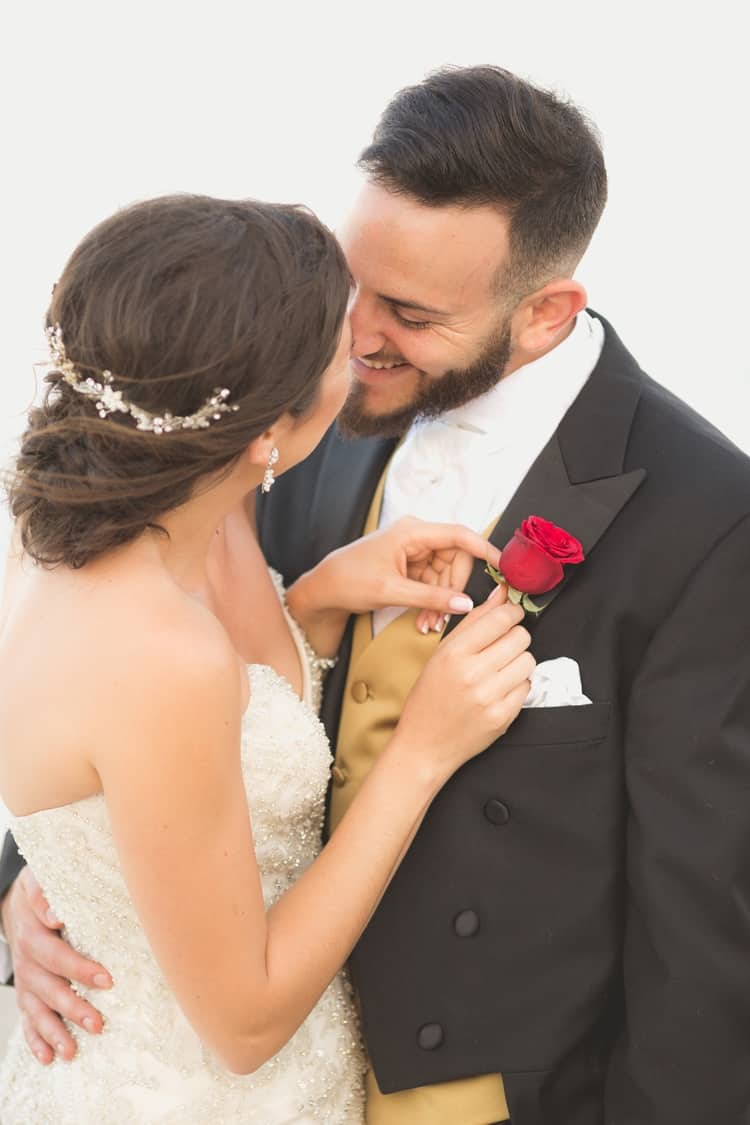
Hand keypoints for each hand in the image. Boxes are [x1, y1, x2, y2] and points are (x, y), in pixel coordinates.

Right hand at [1, 866, 111, 1063]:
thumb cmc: (37, 892)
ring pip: (38, 1010)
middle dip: (73, 1008)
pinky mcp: (25, 993)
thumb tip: (57, 916)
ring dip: (55, 1032)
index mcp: (32, 935)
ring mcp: (24, 981)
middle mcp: (26, 962)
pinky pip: (27, 1020)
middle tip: (98, 1024)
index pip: (57, 954)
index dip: (80, 969)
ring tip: (72, 1052)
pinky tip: (48, 1058)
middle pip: (49, 989)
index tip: (107, 980)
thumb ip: (45, 894)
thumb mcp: (37, 882)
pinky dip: (35, 1041)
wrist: (15, 904)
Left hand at [329, 515, 498, 616]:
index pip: (460, 535)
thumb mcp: (391, 592)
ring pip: (446, 576)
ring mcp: (414, 552)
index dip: (485, 550)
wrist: (323, 590)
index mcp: (413, 532)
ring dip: (442, 602)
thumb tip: (465, 604)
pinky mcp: (411, 567)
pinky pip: (434, 583)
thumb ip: (430, 598)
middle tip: (445, 616)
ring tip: (428, 625)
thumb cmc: (349, 581)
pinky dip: (433, 602)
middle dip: (454, 590)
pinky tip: (425, 620)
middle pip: (456, 560)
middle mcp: (417, 537)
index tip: (504, 567)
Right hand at [396, 583, 534, 777]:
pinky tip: (499, 690)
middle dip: (515, 637)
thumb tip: (503, 593)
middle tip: (502, 647)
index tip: (510, 616)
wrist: (424, 744)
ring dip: (519, 662)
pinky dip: (517, 685)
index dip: (512, 612)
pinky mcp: (502, 717)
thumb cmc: (430, 696)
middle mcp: (472, 673)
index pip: (500, 618)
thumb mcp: (442, 653)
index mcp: (454, 652)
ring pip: (528, 661)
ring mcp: (489, 697)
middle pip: (520, 637)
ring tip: (500, 670)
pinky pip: (527, 687)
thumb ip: (475, 621)